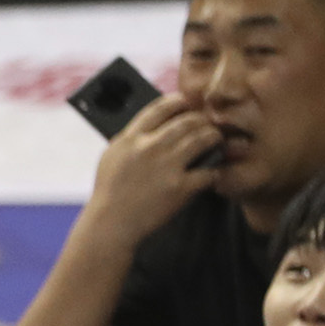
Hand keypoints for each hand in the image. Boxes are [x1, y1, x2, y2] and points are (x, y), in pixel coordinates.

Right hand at [84, 90, 224, 241]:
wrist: (110, 224)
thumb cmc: (109, 191)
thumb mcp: (112, 156)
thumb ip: (131, 138)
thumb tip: (151, 124)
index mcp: (132, 137)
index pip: (162, 107)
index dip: (180, 102)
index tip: (187, 105)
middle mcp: (150, 147)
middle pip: (188, 120)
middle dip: (202, 120)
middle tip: (207, 124)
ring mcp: (167, 167)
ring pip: (203, 139)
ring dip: (213, 138)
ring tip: (215, 141)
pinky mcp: (180, 188)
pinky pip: (208, 172)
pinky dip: (214, 170)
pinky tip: (212, 172)